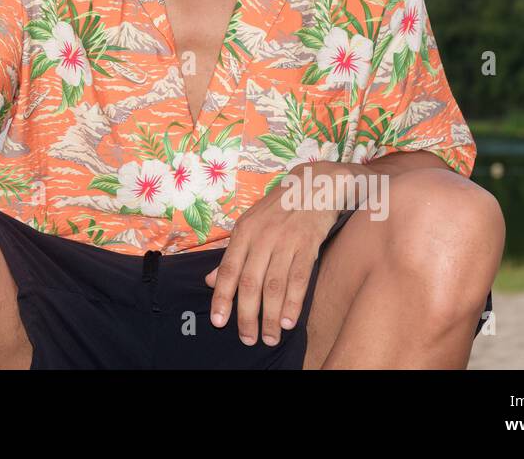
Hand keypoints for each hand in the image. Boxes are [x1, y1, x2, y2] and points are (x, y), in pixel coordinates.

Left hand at [204, 164, 343, 346]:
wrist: (313, 185)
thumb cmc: (277, 209)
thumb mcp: (249, 224)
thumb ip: (231, 254)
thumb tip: (211, 280)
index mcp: (244, 232)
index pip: (228, 269)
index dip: (222, 297)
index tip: (219, 321)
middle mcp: (262, 237)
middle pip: (250, 282)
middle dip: (247, 314)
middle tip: (247, 338)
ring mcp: (286, 241)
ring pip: (274, 285)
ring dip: (270, 315)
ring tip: (268, 337)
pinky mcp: (308, 245)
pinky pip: (299, 278)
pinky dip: (293, 302)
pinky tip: (288, 321)